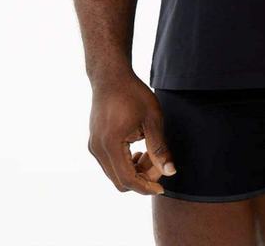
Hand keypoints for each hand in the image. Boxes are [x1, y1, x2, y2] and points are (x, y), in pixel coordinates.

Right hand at [87, 70, 176, 194]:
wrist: (110, 77)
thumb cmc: (134, 94)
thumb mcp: (152, 119)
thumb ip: (160, 148)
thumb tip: (170, 172)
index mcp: (111, 144)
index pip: (128, 179)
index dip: (146, 187)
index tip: (162, 187)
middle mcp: (97, 149)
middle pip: (120, 181)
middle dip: (142, 178)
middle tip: (158, 163)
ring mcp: (93, 147)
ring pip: (114, 174)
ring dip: (134, 171)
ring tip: (149, 152)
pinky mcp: (94, 143)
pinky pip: (110, 164)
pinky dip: (125, 164)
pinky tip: (139, 149)